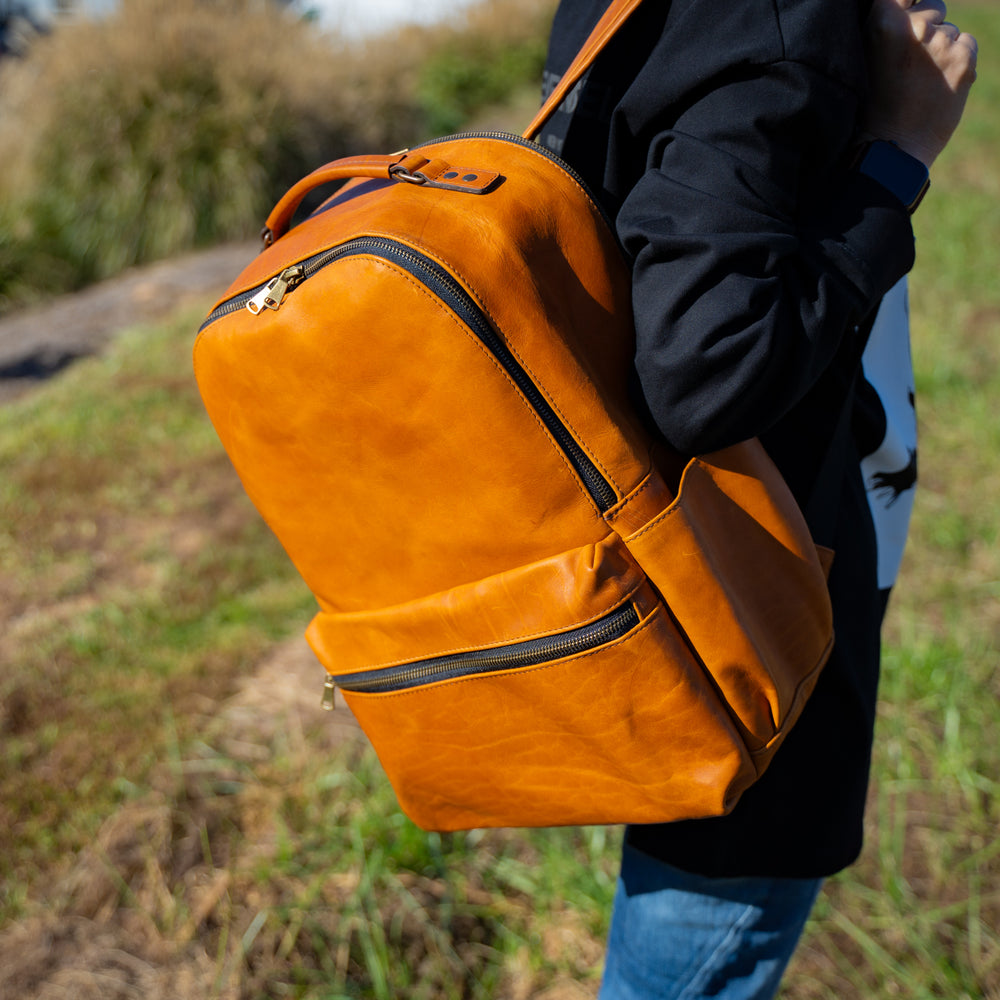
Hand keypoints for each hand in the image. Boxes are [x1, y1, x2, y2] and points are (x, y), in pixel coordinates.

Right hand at [863, 0, 977, 167]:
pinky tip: (937, 84)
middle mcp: (915, 27)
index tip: (906, 18)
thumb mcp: (868, 57)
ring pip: (949, 29)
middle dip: (926, 28)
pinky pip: (967, 43)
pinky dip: (957, 61)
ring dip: (940, 49)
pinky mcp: (964, 58)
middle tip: (909, 65)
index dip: (908, 5)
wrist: (892, 148)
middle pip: (933, 7)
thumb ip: (889, 25)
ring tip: (921, 81)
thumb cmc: (873, 105)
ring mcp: (941, 42)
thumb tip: (911, 2)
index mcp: (883, 23)